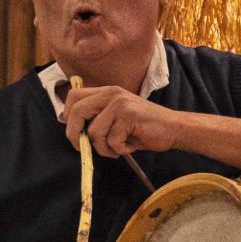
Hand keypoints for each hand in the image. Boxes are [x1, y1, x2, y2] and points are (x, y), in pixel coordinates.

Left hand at [62, 82, 185, 157]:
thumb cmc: (141, 128)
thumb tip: (73, 132)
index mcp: (105, 92)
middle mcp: (111, 93)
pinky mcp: (129, 115)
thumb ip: (96, 119)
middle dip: (75, 134)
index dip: (68, 117)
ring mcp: (120, 103)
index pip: (73, 97)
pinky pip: (112, 140)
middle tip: (84, 148)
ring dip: (104, 148)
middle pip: (77, 111)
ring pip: (95, 132)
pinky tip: (130, 145)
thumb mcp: (115, 118)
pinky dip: (119, 149)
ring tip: (119, 147)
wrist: (172, 128)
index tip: (76, 133)